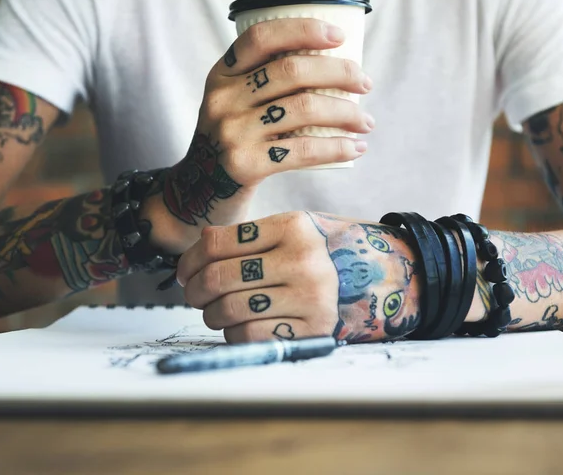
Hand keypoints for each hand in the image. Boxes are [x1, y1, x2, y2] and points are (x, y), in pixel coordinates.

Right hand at [145, 20, 373, 253]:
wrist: (198, 193)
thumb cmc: (231, 142)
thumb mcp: (231, 105)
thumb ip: (261, 84)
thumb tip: (329, 67)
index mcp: (221, 75)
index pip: (262, 37)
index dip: (304, 29)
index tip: (339, 36)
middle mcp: (222, 98)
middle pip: (292, 71)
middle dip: (340, 72)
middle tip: (365, 84)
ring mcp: (231, 131)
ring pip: (304, 108)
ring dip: (346, 113)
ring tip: (366, 122)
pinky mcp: (244, 164)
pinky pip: (302, 149)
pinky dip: (337, 147)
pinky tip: (355, 148)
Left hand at [178, 211, 422, 343]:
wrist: (378, 276)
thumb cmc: (321, 252)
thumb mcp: (293, 230)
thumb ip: (250, 237)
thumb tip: (197, 250)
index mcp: (293, 226)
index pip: (218, 242)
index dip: (189, 259)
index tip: (184, 270)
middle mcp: (303, 260)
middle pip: (218, 277)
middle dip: (194, 289)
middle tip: (193, 292)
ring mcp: (310, 298)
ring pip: (229, 310)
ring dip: (211, 314)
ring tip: (215, 309)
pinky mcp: (312, 330)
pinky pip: (249, 336)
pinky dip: (233, 333)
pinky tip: (240, 324)